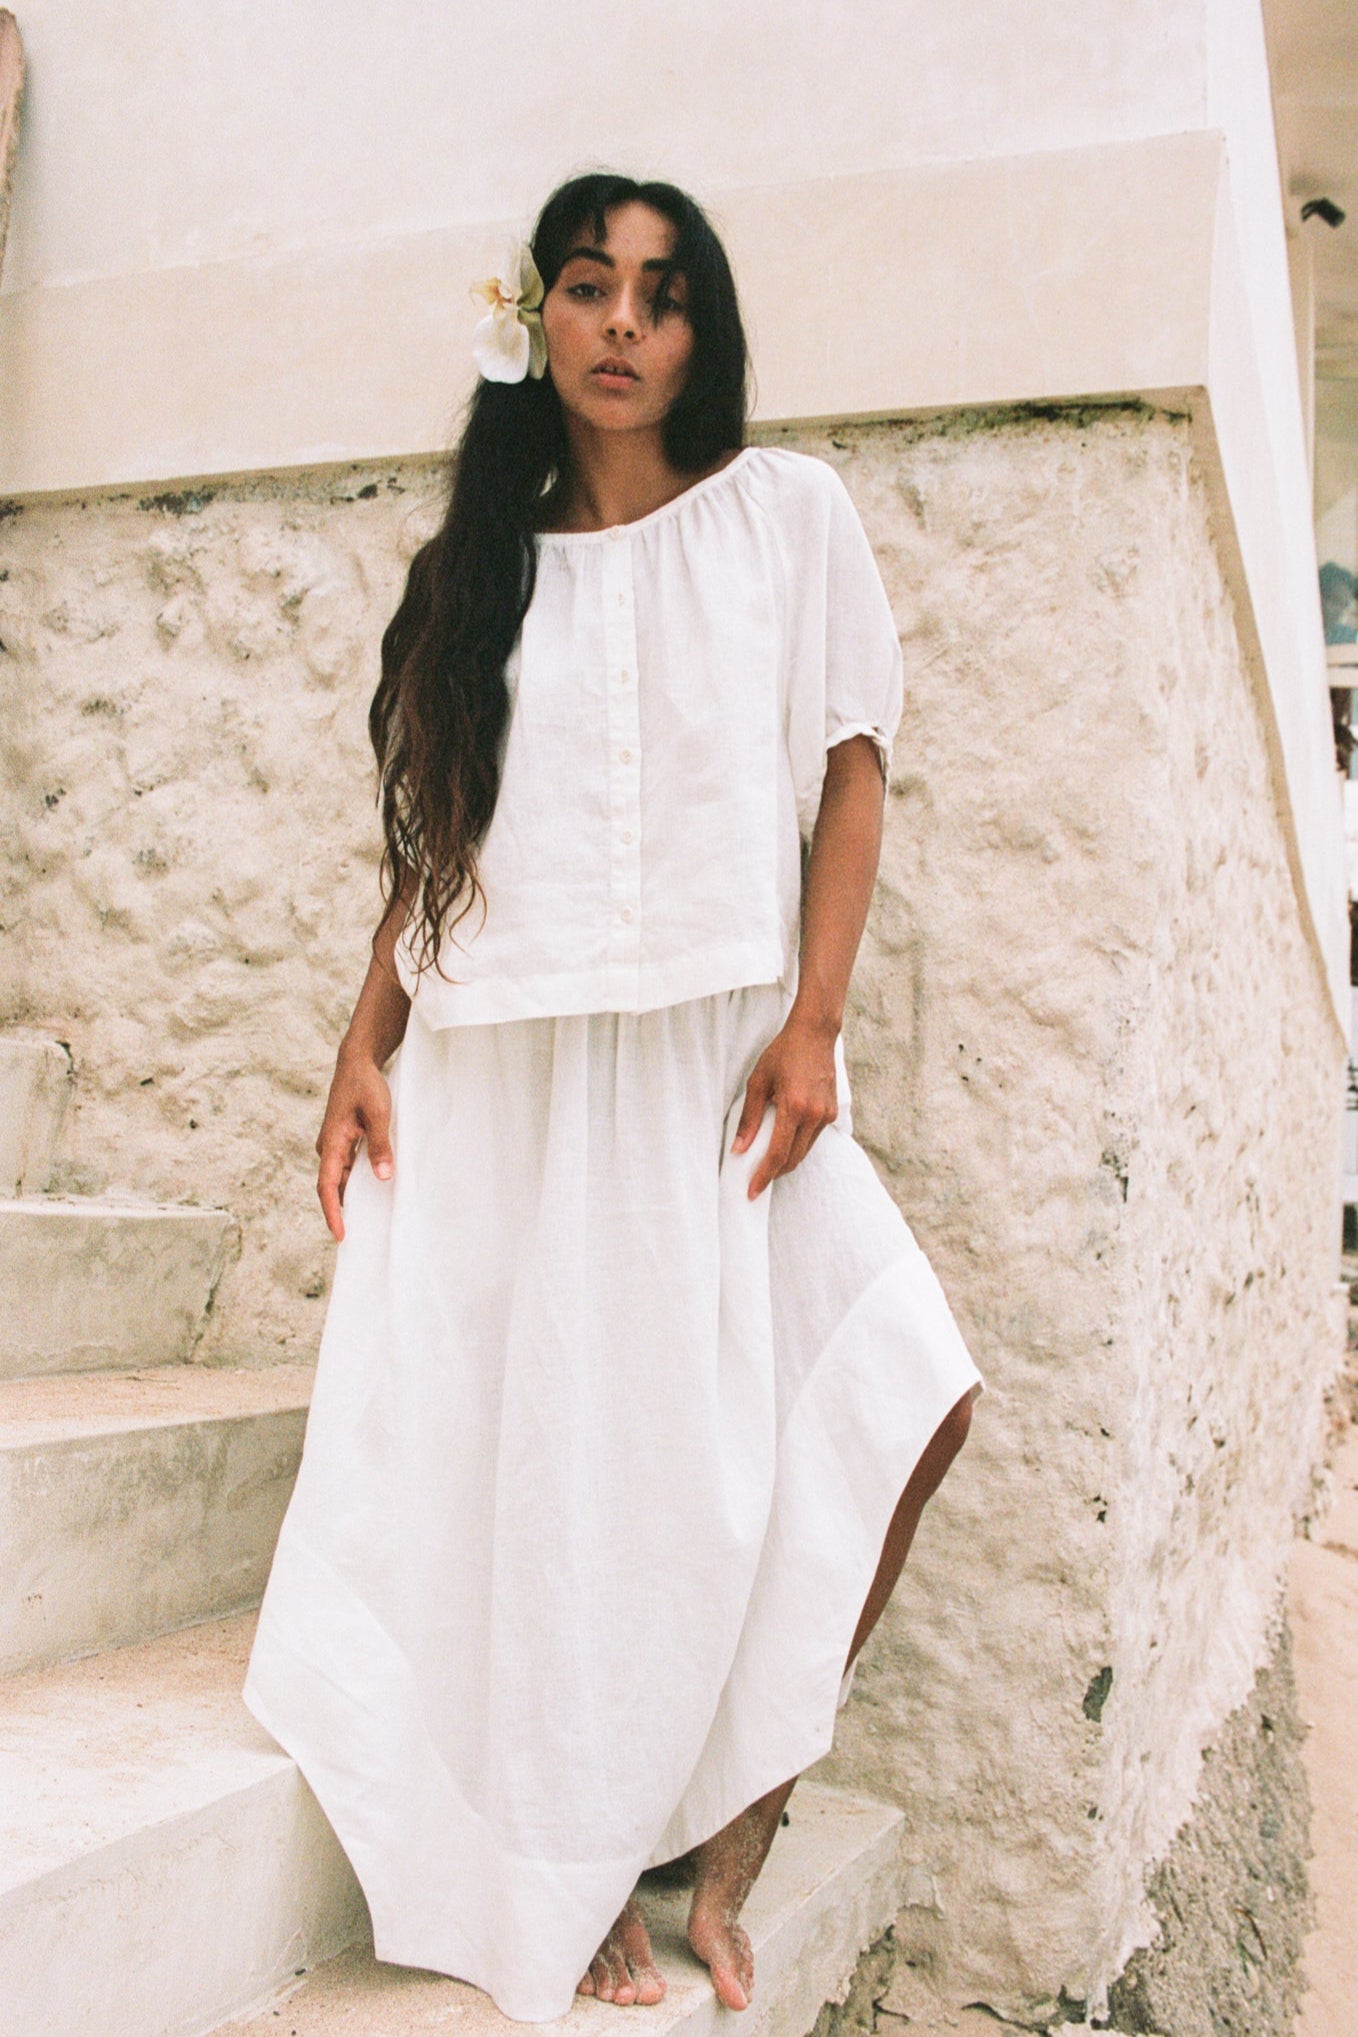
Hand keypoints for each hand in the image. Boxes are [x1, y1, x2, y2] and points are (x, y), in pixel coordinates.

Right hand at [316, 1045, 393, 1242]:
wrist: (356, 1063)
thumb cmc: (366, 1085)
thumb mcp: (379, 1114)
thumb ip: (380, 1145)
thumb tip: (383, 1176)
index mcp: (332, 1143)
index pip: (327, 1186)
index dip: (332, 1213)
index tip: (341, 1235)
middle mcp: (329, 1147)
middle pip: (332, 1187)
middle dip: (340, 1212)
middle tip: (357, 1238)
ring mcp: (335, 1144)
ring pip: (341, 1178)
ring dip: (350, 1197)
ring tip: (366, 1221)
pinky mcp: (343, 1140)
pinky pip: (347, 1168)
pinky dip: (356, 1181)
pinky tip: (372, 1191)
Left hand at [730, 1012, 838, 1198]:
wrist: (814, 1035)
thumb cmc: (783, 1054)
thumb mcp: (758, 1082)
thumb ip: (749, 1118)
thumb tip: (739, 1148)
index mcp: (794, 1107)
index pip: (777, 1153)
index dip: (764, 1176)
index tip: (752, 1191)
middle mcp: (814, 1115)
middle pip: (792, 1158)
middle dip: (773, 1173)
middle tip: (756, 1181)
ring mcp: (826, 1115)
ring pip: (803, 1151)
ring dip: (785, 1161)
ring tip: (767, 1164)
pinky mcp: (832, 1112)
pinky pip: (812, 1139)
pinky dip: (797, 1146)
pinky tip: (784, 1142)